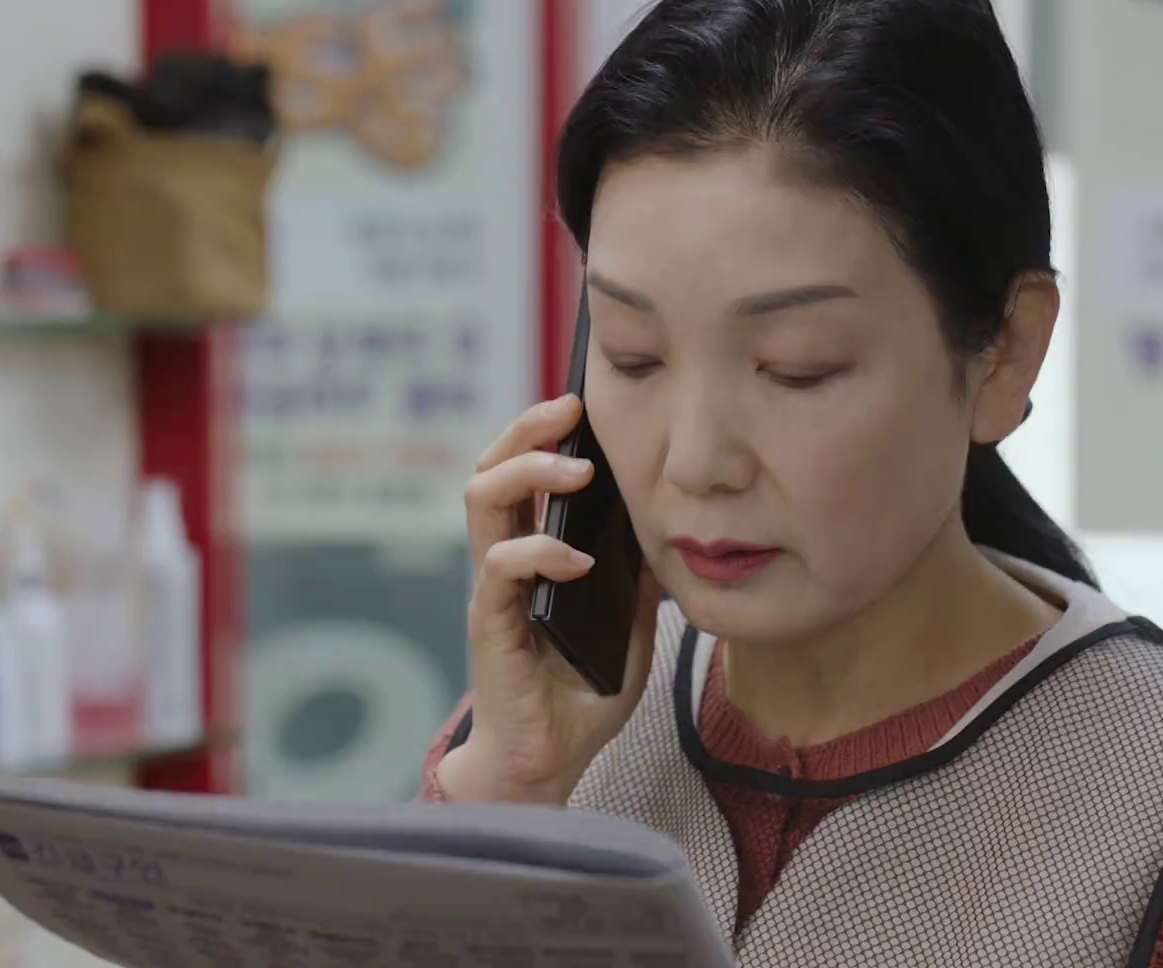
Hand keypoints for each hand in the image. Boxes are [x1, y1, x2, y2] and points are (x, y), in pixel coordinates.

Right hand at [438, 393, 663, 804]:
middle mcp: (504, 560)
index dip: (542, 431)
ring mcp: (493, 589)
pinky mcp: (489, 623)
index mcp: (532, 552)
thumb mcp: (631, 621)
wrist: (550, 758)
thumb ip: (641, 575)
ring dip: (527, 472)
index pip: (521, 472)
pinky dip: (541, 552)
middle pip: (492, 468)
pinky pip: (501, 568)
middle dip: (527, 429)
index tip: (583, 405)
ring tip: (575, 470)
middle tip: (570, 411)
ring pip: (482, 500)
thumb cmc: (581, 691)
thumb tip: (679, 526)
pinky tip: (578, 560)